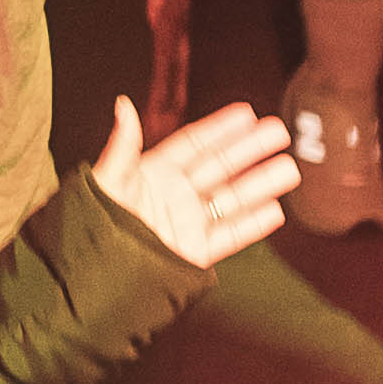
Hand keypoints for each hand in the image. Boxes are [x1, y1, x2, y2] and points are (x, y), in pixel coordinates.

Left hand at [83, 97, 295, 266]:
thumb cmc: (94, 227)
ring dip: (260, 184)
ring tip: (288, 169)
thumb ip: (122, 146)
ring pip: (231, 199)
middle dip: (250, 150)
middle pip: (220, 167)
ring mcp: (187, 224)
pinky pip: (228, 236)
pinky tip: (274, 211)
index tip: (247, 114)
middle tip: (279, 132)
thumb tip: (123, 105)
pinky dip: (252, 225)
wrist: (93, 278)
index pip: (194, 145)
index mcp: (152, 174)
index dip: (220, 129)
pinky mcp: (193, 253)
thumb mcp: (107, 182)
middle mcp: (174, 196)